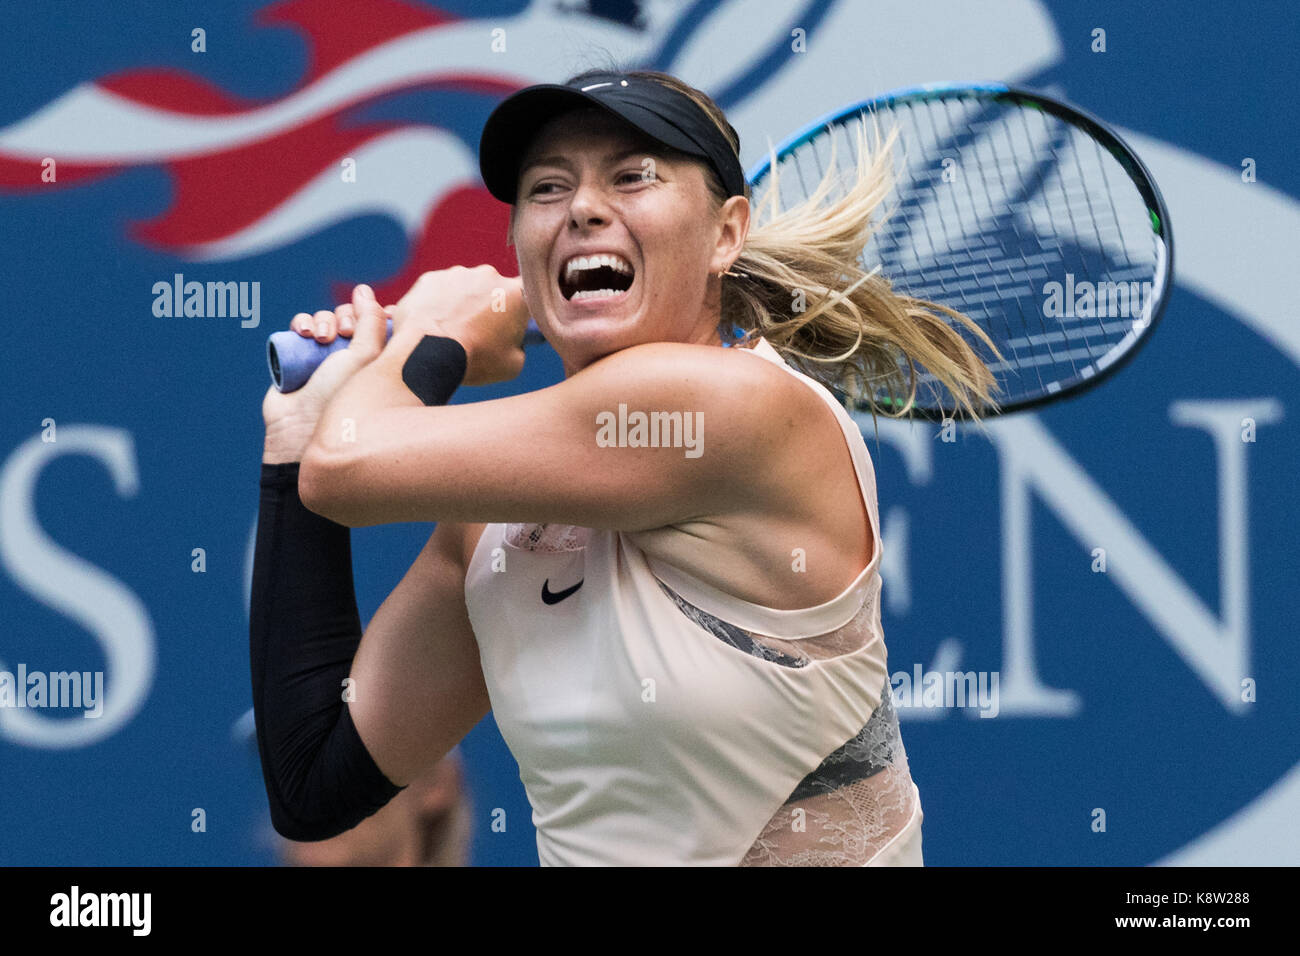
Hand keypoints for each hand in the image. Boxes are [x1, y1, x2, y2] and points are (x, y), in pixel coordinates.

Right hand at [262, 284, 392, 462]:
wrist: (300, 430)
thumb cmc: (341, 398)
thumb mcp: (365, 358)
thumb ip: (371, 321)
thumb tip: (364, 290)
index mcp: (377, 361)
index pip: (379, 324)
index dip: (376, 315)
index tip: (378, 316)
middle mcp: (351, 359)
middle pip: (351, 317)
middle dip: (347, 317)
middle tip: (344, 333)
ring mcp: (323, 358)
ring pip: (325, 319)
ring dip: (323, 319)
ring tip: (320, 338)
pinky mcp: (298, 357)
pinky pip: (301, 326)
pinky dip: (302, 322)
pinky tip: (304, 332)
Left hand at [391, 265, 528, 385]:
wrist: (429, 353)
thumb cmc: (475, 360)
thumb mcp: (513, 364)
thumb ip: (519, 346)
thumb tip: (512, 341)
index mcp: (516, 293)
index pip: (528, 294)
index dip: (520, 310)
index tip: (512, 324)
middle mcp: (489, 275)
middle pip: (494, 288)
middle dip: (489, 306)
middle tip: (480, 332)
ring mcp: (458, 273)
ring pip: (465, 288)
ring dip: (463, 304)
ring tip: (454, 331)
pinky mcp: (431, 278)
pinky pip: (440, 290)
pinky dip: (439, 304)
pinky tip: (434, 326)